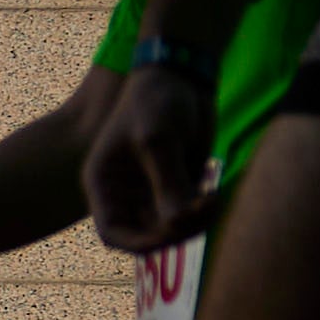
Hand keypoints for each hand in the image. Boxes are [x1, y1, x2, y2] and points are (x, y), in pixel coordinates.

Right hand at [82, 64, 212, 252]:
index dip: (137, 243)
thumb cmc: (157, 102)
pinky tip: (215, 189)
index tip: (168, 234)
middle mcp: (125, 193)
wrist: (182, 76)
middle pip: (146, 235)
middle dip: (176, 230)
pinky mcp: (178, 184)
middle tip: (201, 210)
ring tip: (213, 198)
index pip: (112, 232)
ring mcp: (152, 190)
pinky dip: (204, 210)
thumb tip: (178, 225)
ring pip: (172, 227)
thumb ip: (167, 185)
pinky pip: (190, 213)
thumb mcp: (158, 142)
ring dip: (195, 222)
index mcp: (104, 183)